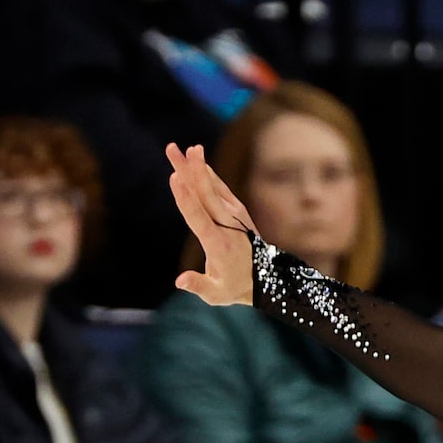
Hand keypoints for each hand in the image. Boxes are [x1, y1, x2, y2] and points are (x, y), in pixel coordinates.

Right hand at [165, 141, 257, 305]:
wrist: (268, 280)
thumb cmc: (236, 288)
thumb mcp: (217, 295)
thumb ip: (198, 286)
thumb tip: (179, 281)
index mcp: (218, 244)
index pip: (198, 217)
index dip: (186, 197)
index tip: (175, 177)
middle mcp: (227, 226)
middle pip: (205, 194)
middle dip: (189, 170)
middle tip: (173, 149)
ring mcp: (235, 217)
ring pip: (213, 188)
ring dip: (198, 167)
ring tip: (185, 148)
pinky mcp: (238, 213)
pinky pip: (222, 190)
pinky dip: (210, 175)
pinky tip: (199, 160)